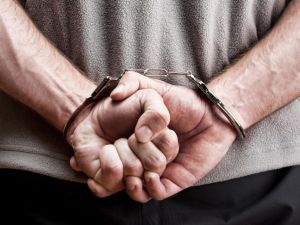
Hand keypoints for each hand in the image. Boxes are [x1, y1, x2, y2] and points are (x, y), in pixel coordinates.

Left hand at [67, 89, 178, 198]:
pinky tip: (105, 153)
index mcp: (162, 147)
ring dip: (121, 149)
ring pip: (134, 170)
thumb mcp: (146, 98)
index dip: (156, 137)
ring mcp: (131, 176)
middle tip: (129, 137)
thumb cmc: (122, 108)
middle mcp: (149, 164)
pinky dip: (107, 159)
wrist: (93, 117)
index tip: (143, 130)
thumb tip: (143, 137)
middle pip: (155, 163)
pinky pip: (113, 178)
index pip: (170, 148)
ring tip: (116, 143)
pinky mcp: (111, 184)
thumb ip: (157, 112)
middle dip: (138, 144)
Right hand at [111, 71, 237, 200]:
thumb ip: (131, 82)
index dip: (109, 154)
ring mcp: (160, 169)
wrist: (211, 114)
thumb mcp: (154, 88)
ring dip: (133, 182)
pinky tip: (151, 175)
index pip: (116, 154)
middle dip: (124, 166)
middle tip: (130, 155)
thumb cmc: (183, 101)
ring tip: (134, 172)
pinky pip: (156, 193)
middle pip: (126, 170)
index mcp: (138, 139)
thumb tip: (114, 95)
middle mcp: (146, 155)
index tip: (106, 147)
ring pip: (138, 186)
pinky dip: (150, 187)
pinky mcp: (174, 180)